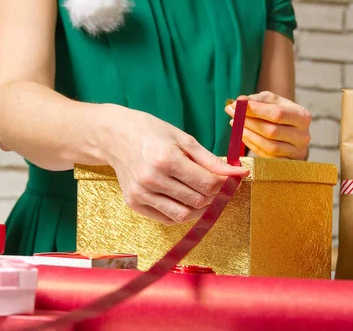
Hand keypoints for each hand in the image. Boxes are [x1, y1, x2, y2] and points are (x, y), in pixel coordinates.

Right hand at [103, 106, 248, 224]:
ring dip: (201, 209)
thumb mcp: (183, 139)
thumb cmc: (152, 133)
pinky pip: (167, 219)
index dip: (224, 184)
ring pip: (184, 215)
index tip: (230, 179)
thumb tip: (238, 173)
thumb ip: (211, 160)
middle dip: (214, 196)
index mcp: (166, 159)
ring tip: (204, 195)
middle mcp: (152, 179)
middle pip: (197, 200)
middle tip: (218, 186)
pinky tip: (185, 199)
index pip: (206, 183)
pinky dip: (182, 213)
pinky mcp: (134, 204)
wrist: (115, 137)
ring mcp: (141, 194)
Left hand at [224, 91, 310, 159]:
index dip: (256, 110)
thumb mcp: (273, 102)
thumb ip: (257, 100)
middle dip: (248, 122)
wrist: (293, 133)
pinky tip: (243, 136)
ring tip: (235, 124)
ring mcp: (297, 152)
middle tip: (232, 113)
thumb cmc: (281, 113)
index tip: (238, 105)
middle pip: (271, 131)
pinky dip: (252, 145)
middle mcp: (303, 136)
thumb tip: (240, 101)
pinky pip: (266, 157)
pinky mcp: (288, 164)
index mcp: (303, 116)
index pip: (277, 114)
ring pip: (269, 146)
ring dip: (248, 135)